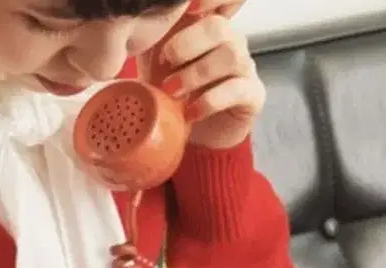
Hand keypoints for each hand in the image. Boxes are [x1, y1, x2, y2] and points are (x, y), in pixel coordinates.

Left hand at [157, 1, 264, 149]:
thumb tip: (134, 26)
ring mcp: (244, 67)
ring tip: (172, 91)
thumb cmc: (174, 94)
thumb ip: (153, 39)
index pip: (223, 0)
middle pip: (218, 26)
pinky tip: (191, 112)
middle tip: (165, 62)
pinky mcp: (252, 95)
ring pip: (230, 55)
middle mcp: (230, 42)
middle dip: (186, 44)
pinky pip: (237, 89)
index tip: (188, 9)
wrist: (192, 136)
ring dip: (196, 73)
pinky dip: (210, 101)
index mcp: (208, 27)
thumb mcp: (155, 63)